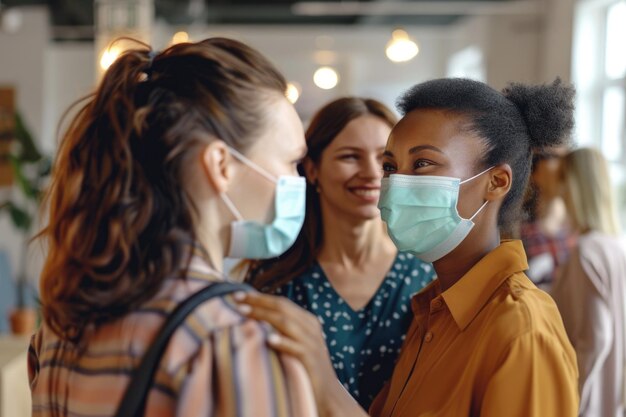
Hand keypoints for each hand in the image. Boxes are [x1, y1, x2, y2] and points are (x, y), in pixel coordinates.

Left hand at [233, 291, 365, 416]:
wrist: (328, 391)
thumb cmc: (305, 364)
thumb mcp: (296, 341)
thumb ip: (281, 328)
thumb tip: (253, 315)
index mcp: (307, 320)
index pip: (281, 302)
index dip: (260, 297)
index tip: (238, 294)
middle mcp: (310, 328)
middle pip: (282, 308)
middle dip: (258, 302)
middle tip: (237, 299)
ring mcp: (312, 343)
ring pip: (287, 323)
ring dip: (264, 316)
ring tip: (244, 313)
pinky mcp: (311, 360)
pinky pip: (296, 348)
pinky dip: (283, 342)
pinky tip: (269, 339)